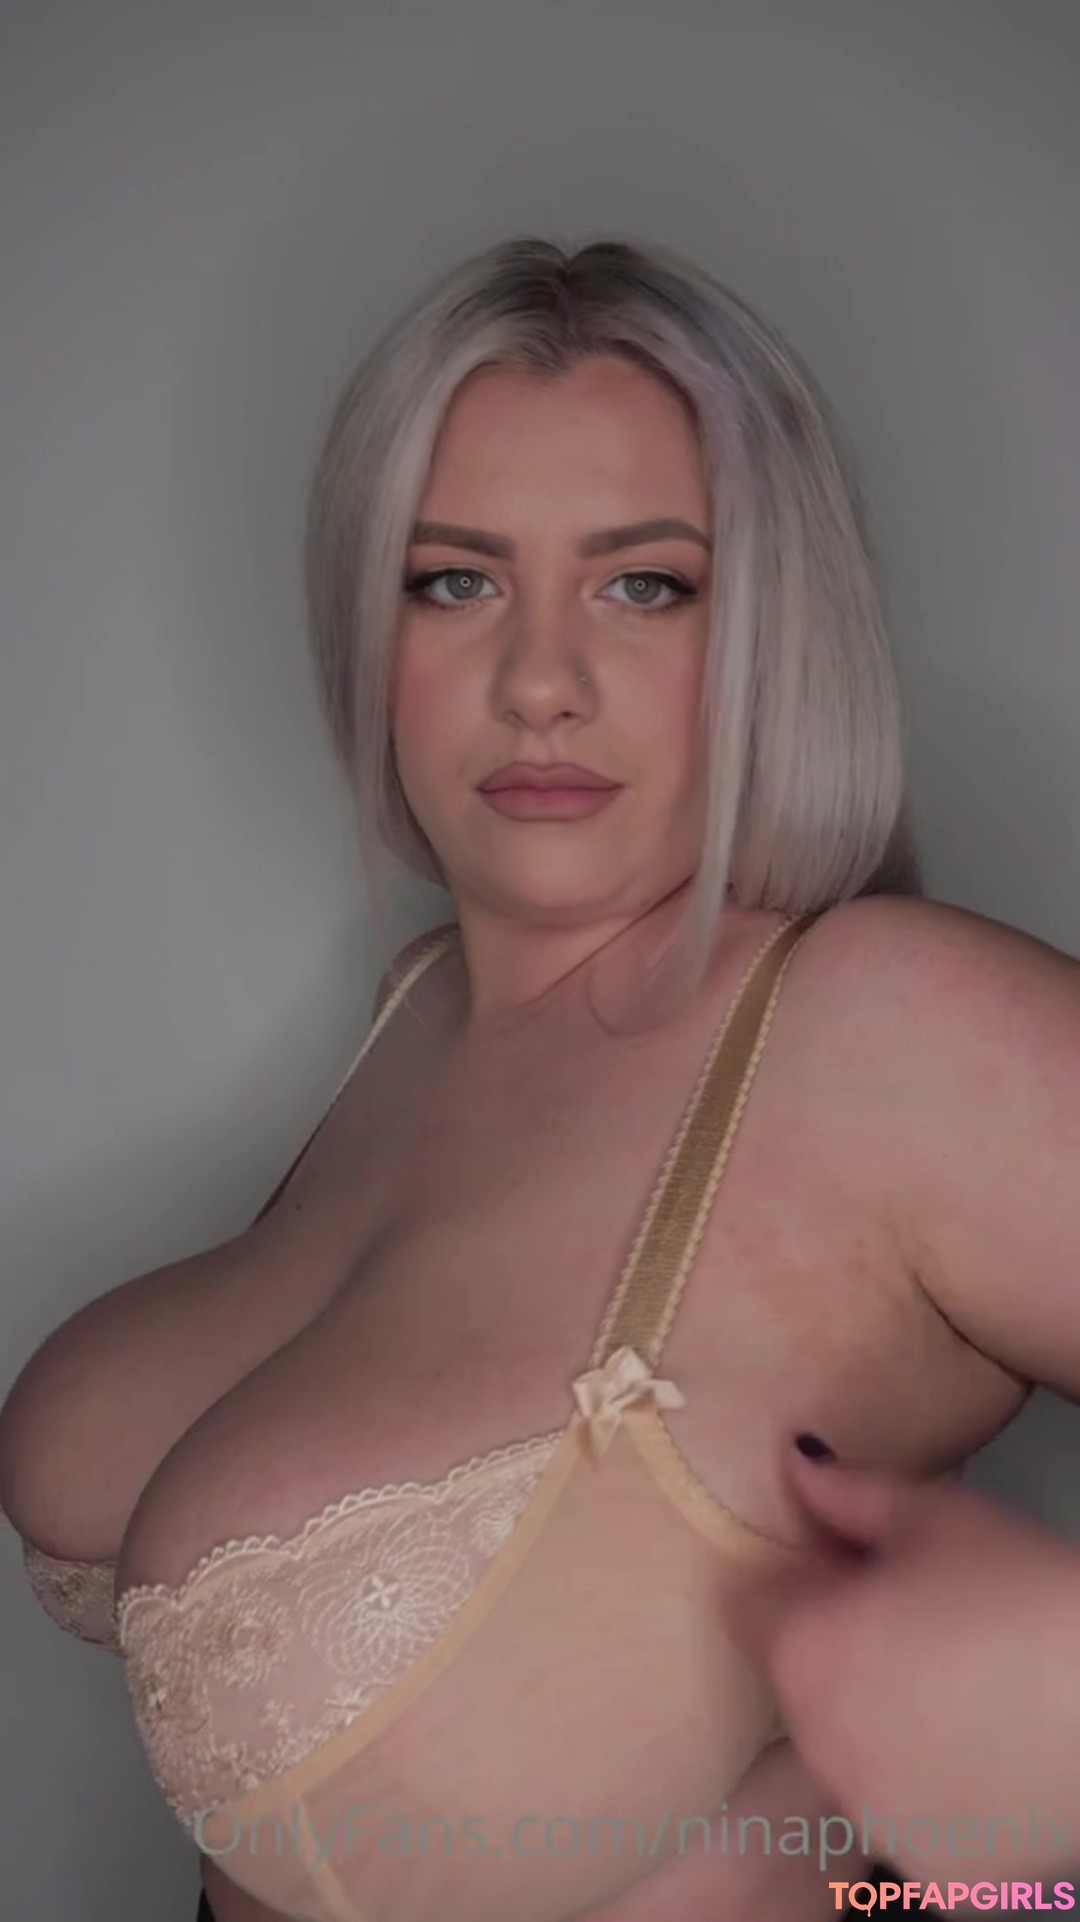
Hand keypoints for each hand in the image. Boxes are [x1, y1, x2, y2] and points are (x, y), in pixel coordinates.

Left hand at [731, 1442, 1079, 1887]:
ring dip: (885, 1724)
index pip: (753, 1610)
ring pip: (855, 1755)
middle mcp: (816, 1745)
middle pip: (804, 1683)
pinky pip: (911, 1818)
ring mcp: (872, 1817)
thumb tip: (796, 1466)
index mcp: (801, 1652)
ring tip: (967, 1690)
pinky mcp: (930, 1872)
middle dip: (844, 1650)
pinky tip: (989, 1754)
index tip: (858, 1576)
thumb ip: (846, 1495)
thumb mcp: (937, 1516)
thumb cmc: (1027, 1595)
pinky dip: (936, 1793)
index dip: (803, 1584)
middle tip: (926, 1626)